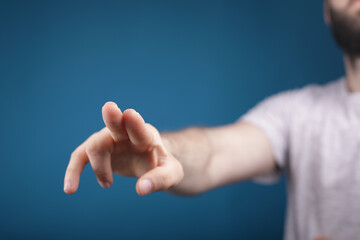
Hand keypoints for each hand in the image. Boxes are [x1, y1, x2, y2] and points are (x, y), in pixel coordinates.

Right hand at [64, 102, 183, 195]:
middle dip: (112, 117)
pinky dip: (73, 171)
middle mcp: (126, 132)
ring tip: (108, 184)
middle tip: (109, 108)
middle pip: (116, 123)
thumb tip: (141, 190)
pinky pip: (80, 156)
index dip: (134, 122)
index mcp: (146, 136)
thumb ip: (160, 180)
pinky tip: (70, 189)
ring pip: (95, 146)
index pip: (140, 128)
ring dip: (99, 168)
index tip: (130, 114)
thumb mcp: (171, 174)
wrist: (151, 160)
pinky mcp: (98, 149)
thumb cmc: (161, 164)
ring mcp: (109, 138)